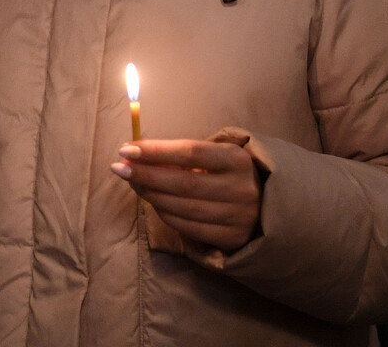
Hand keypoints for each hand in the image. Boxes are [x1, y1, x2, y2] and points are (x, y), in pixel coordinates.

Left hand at [111, 139, 262, 254]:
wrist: (269, 206)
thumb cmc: (228, 173)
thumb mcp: (215, 156)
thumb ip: (182, 155)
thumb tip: (136, 154)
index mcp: (237, 159)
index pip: (189, 152)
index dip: (155, 151)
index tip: (126, 149)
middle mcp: (241, 189)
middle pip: (183, 183)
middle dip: (145, 175)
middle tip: (118, 168)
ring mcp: (239, 216)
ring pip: (182, 208)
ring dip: (150, 195)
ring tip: (133, 184)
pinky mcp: (232, 238)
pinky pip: (188, 228)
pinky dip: (165, 215)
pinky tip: (153, 203)